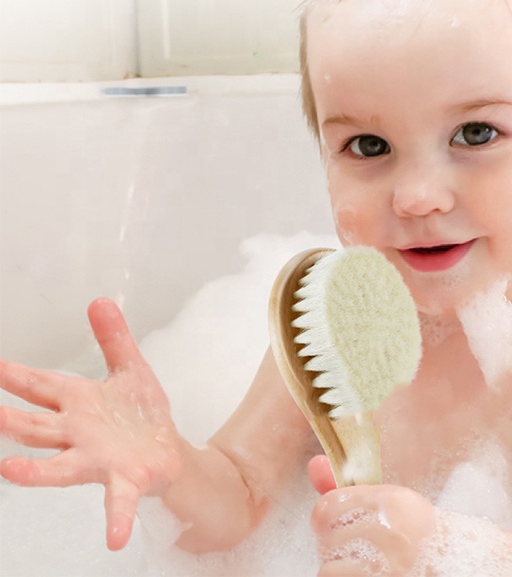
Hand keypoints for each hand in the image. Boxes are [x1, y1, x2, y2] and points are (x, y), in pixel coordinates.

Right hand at [0, 298, 183, 550]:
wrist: (167, 450)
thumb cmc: (139, 413)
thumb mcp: (131, 369)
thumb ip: (114, 338)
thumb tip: (99, 299)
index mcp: (79, 403)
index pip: (40, 386)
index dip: (14, 375)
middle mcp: (79, 434)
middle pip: (39, 427)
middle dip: (11, 421)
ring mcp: (98, 460)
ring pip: (61, 466)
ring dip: (36, 470)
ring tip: (8, 469)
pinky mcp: (125, 480)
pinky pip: (118, 502)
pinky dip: (115, 518)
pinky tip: (114, 539)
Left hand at [308, 455, 436, 575]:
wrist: (458, 562)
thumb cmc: (413, 531)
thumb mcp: (386, 504)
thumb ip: (348, 491)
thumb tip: (313, 464)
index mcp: (391, 501)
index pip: (330, 505)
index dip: (321, 517)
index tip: (323, 525)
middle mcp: (392, 530)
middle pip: (327, 537)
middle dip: (330, 545)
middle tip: (345, 548)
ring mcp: (392, 565)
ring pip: (329, 567)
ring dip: (336, 568)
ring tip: (355, 565)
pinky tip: (360, 574)